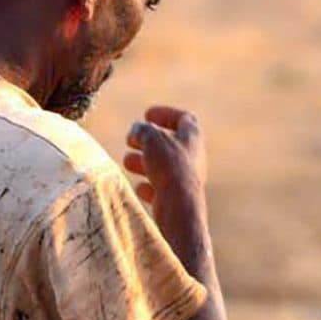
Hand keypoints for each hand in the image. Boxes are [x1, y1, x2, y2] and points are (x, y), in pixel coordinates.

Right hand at [124, 106, 208, 237]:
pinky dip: (148, 185)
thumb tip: (136, 130)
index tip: (147, 115)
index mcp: (192, 137)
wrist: (178, 205)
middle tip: (130, 139)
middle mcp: (192, 156)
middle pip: (169, 143)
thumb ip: (142, 129)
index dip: (165, 114)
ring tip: (127, 161)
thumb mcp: (151, 137)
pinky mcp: (177, 197)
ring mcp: (186, 178)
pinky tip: (139, 187)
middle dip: (147, 140)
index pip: (183, 118)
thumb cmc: (168, 166)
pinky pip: (161, 188)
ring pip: (163, 166)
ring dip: (144, 161)